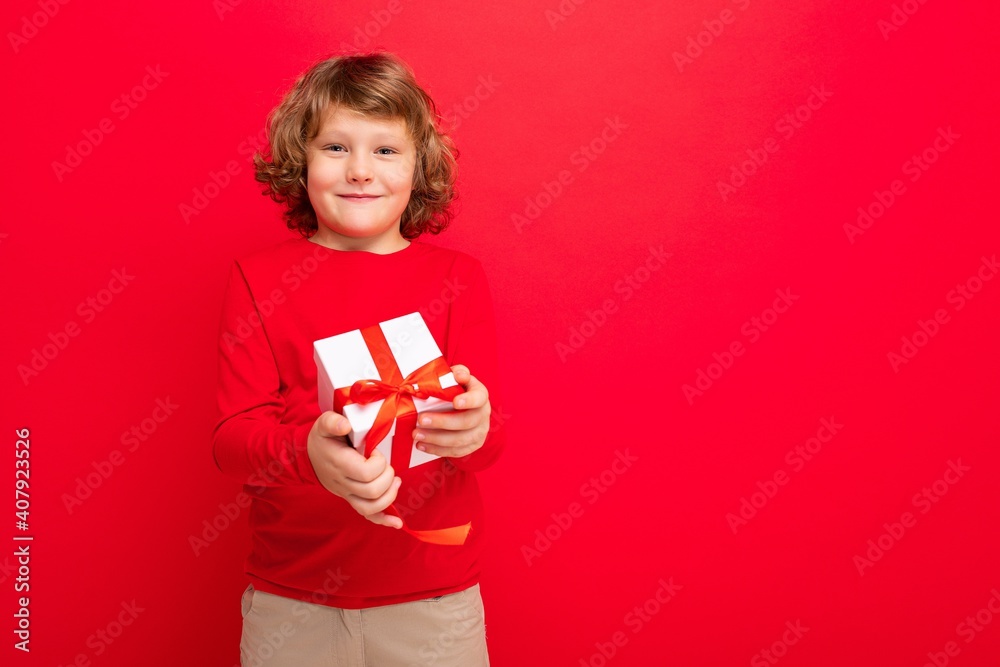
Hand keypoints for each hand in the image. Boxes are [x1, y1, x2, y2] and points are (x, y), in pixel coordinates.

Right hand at [306, 411, 402, 528]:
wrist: (308, 457)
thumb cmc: (322, 440)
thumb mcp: (323, 424)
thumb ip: (333, 422)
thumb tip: (345, 425)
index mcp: (340, 464)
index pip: (366, 473)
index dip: (378, 463)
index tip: (375, 452)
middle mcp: (343, 483)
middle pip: (373, 491)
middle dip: (387, 477)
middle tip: (385, 465)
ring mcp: (347, 494)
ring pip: (371, 507)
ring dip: (390, 496)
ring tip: (395, 481)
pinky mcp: (352, 499)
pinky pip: (368, 515)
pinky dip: (384, 520)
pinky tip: (396, 522)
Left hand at [412, 364, 491, 458]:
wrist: (468, 410)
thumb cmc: (459, 391)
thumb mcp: (460, 378)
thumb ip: (459, 373)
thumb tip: (457, 375)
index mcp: (480, 396)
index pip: (478, 398)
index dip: (468, 400)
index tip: (455, 401)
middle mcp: (483, 416)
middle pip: (466, 422)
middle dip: (442, 422)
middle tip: (421, 419)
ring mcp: (478, 433)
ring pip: (459, 440)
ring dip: (436, 439)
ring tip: (417, 434)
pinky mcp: (471, 446)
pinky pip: (455, 451)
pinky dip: (437, 450)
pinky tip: (422, 445)